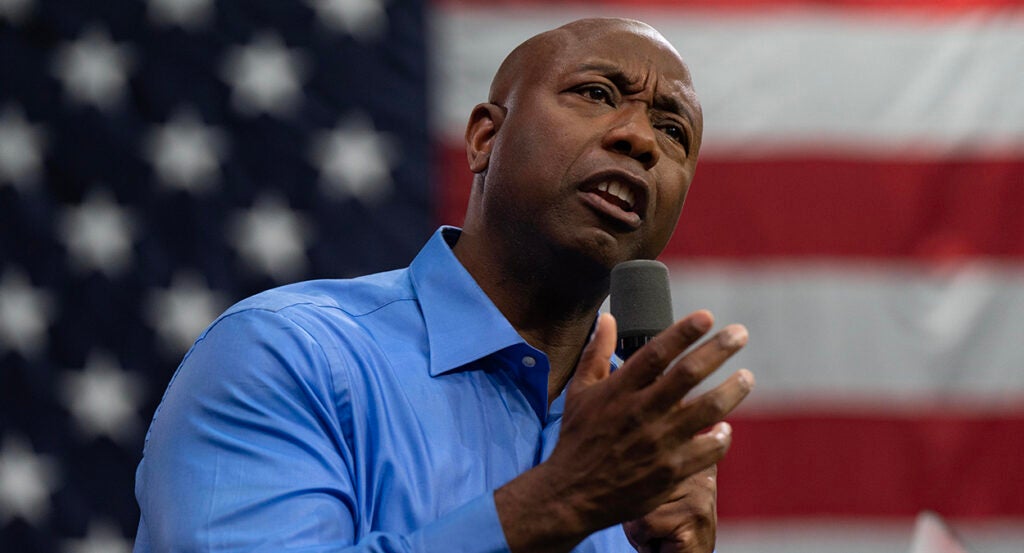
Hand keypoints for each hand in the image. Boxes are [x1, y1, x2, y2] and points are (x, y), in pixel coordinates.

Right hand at [495, 310, 753, 552]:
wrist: (573, 493)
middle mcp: (640, 412)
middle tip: (740, 334)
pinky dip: (721, 437)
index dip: (683, 332)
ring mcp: (658, 443)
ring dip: (732, 390)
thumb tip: (608, 318)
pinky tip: (725, 428)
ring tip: (746, 376)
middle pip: (688, 374)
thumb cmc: (578, 437)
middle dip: (718, 350)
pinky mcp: (671, 471)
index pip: (656, 353)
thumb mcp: (579, 391)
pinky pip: (709, 450)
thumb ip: (596, 353)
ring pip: (707, 409)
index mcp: (618, 390)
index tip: (707, 316)